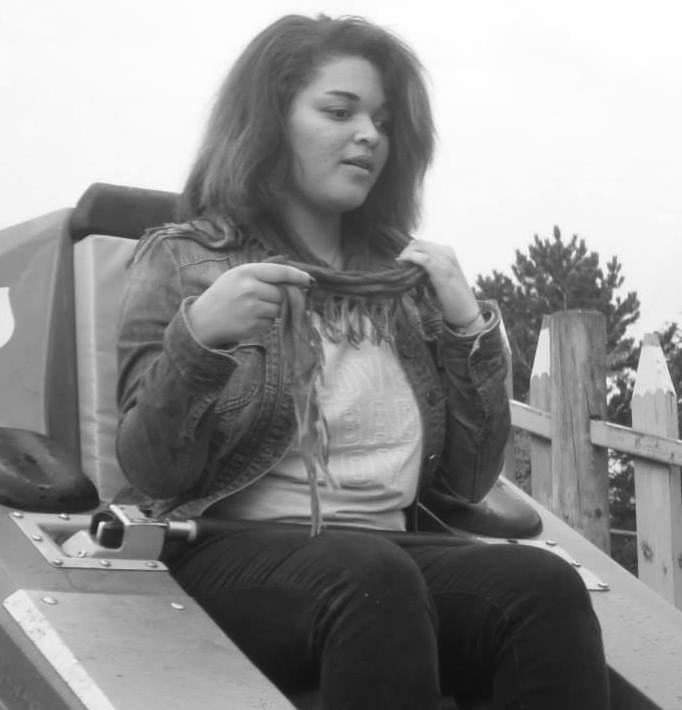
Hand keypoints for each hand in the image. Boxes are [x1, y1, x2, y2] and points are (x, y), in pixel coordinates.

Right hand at [188, 263, 313, 346]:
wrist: (202, 321)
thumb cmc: (224, 295)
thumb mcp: (238, 276)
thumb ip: (264, 274)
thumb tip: (296, 279)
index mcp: (246, 272)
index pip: (281, 272)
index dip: (299, 276)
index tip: (310, 281)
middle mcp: (250, 288)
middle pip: (282, 293)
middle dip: (279, 297)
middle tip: (264, 299)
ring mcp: (252, 308)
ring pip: (279, 309)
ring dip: (273, 311)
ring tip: (253, 309)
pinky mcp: (253, 325)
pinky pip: (271, 323)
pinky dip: (265, 322)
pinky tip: (250, 319)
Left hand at [396, 240, 482, 328]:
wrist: (466, 311)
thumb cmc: (452, 297)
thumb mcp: (438, 278)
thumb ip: (427, 270)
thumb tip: (409, 266)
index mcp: (447, 252)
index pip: (422, 243)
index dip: (408, 250)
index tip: (400, 262)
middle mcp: (447, 253)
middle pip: (418, 243)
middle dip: (405, 252)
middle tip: (398, 265)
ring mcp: (446, 261)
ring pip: (419, 247)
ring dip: (406, 255)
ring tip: (400, 267)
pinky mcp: (442, 271)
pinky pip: (422, 259)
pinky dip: (410, 259)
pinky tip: (403, 266)